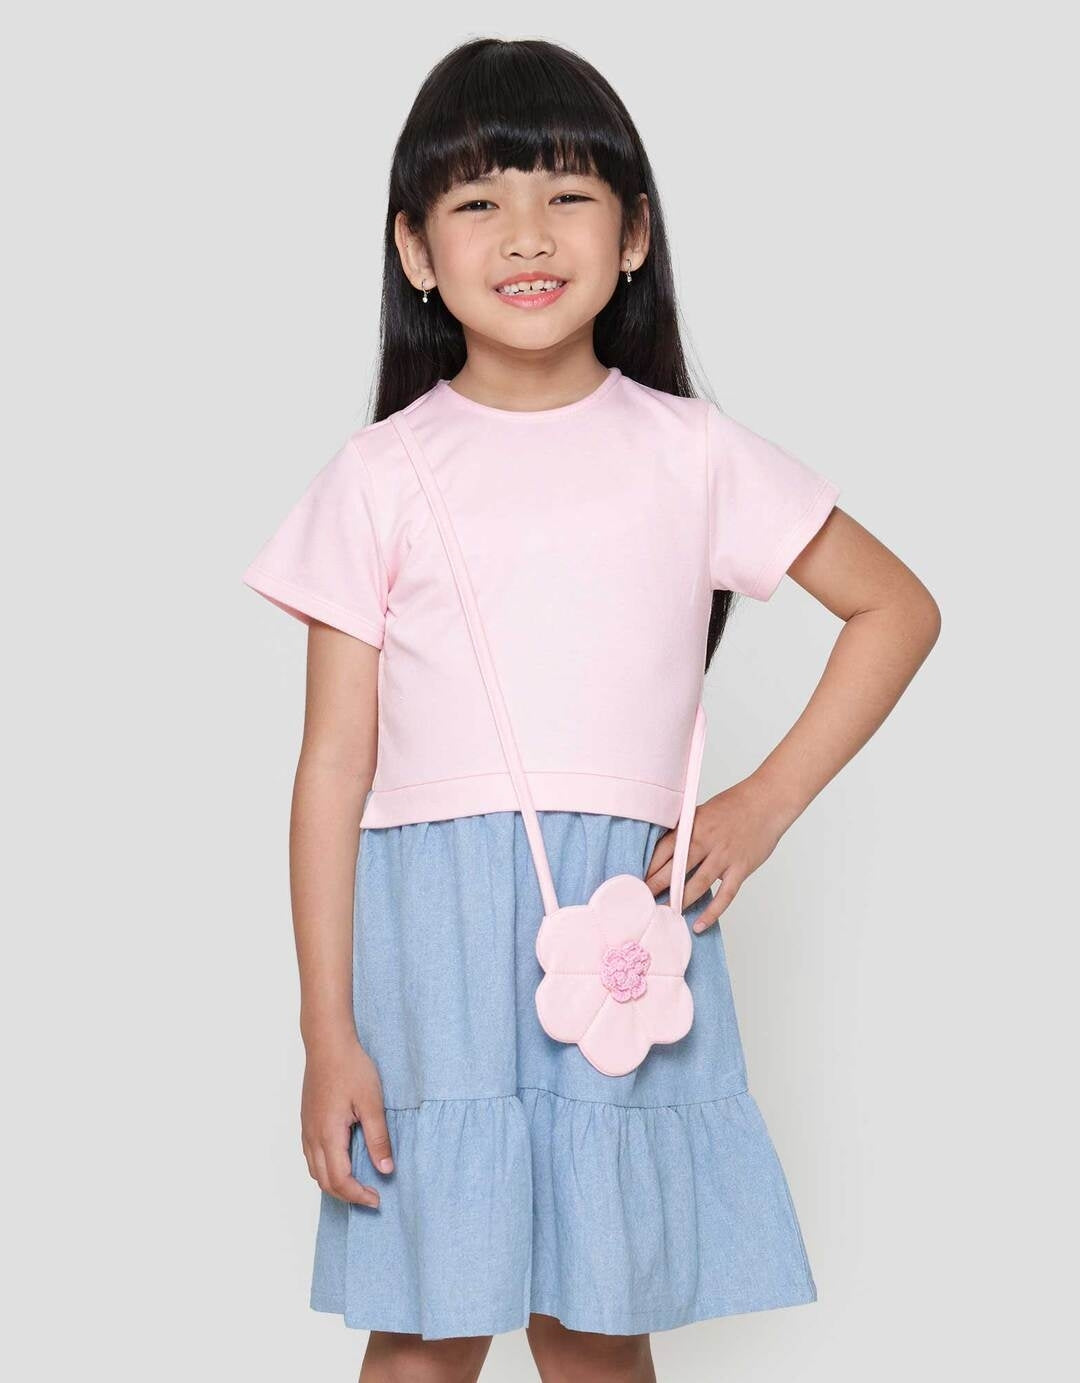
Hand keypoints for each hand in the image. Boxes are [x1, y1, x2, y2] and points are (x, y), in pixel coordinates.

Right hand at [301, 1029, 394, 1206]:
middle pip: (324, 1182)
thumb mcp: (372, 1103)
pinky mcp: (307, 1121)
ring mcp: (307, 1129)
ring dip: (335, 1184)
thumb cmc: (351, 1068)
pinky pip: (311, 1157)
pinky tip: (342, 1163)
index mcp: (328, 1135)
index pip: (339, 1180)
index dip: (358, 1195)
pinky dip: (326, 1169)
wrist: (328, 1044)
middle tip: (371, 1196)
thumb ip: (378, 1138)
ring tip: (358, 1184)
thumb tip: (385, 1169)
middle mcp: (313, 1137)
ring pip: (315, 1171)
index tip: (377, 1199)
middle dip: (347, 1195)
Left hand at [644, 778, 789, 932]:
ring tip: (665, 914)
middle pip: (675, 869)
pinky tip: (699, 925)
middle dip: (656, 886)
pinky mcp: (741, 868)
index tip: (637, 880)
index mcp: (693, 826)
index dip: (649, 867)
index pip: (664, 850)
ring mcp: (724, 856)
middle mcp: (706, 841)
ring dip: (679, 901)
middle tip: (642, 902)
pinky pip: (725, 895)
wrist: (768, 801)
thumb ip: (687, 831)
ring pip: (696, 884)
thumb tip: (668, 851)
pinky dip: (712, 912)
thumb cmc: (735, 804)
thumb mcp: (703, 812)